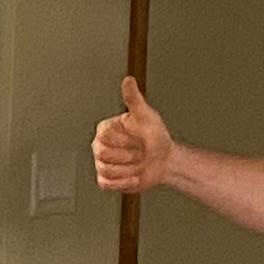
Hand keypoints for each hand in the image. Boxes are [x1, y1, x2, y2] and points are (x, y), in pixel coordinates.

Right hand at [94, 77, 175, 196]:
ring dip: (129, 169)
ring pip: (108, 171)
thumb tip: (128, 80)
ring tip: (138, 163)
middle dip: (129, 155)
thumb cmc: (155, 136)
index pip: (105, 136)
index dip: (126, 139)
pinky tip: (135, 175)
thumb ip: (134, 98)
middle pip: (104, 155)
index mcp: (104, 129)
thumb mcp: (146, 116)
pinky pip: (108, 184)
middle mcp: (99, 146)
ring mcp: (101, 163)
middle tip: (140, 151)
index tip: (137, 136)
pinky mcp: (106, 180)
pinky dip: (125, 182)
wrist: (164, 160)